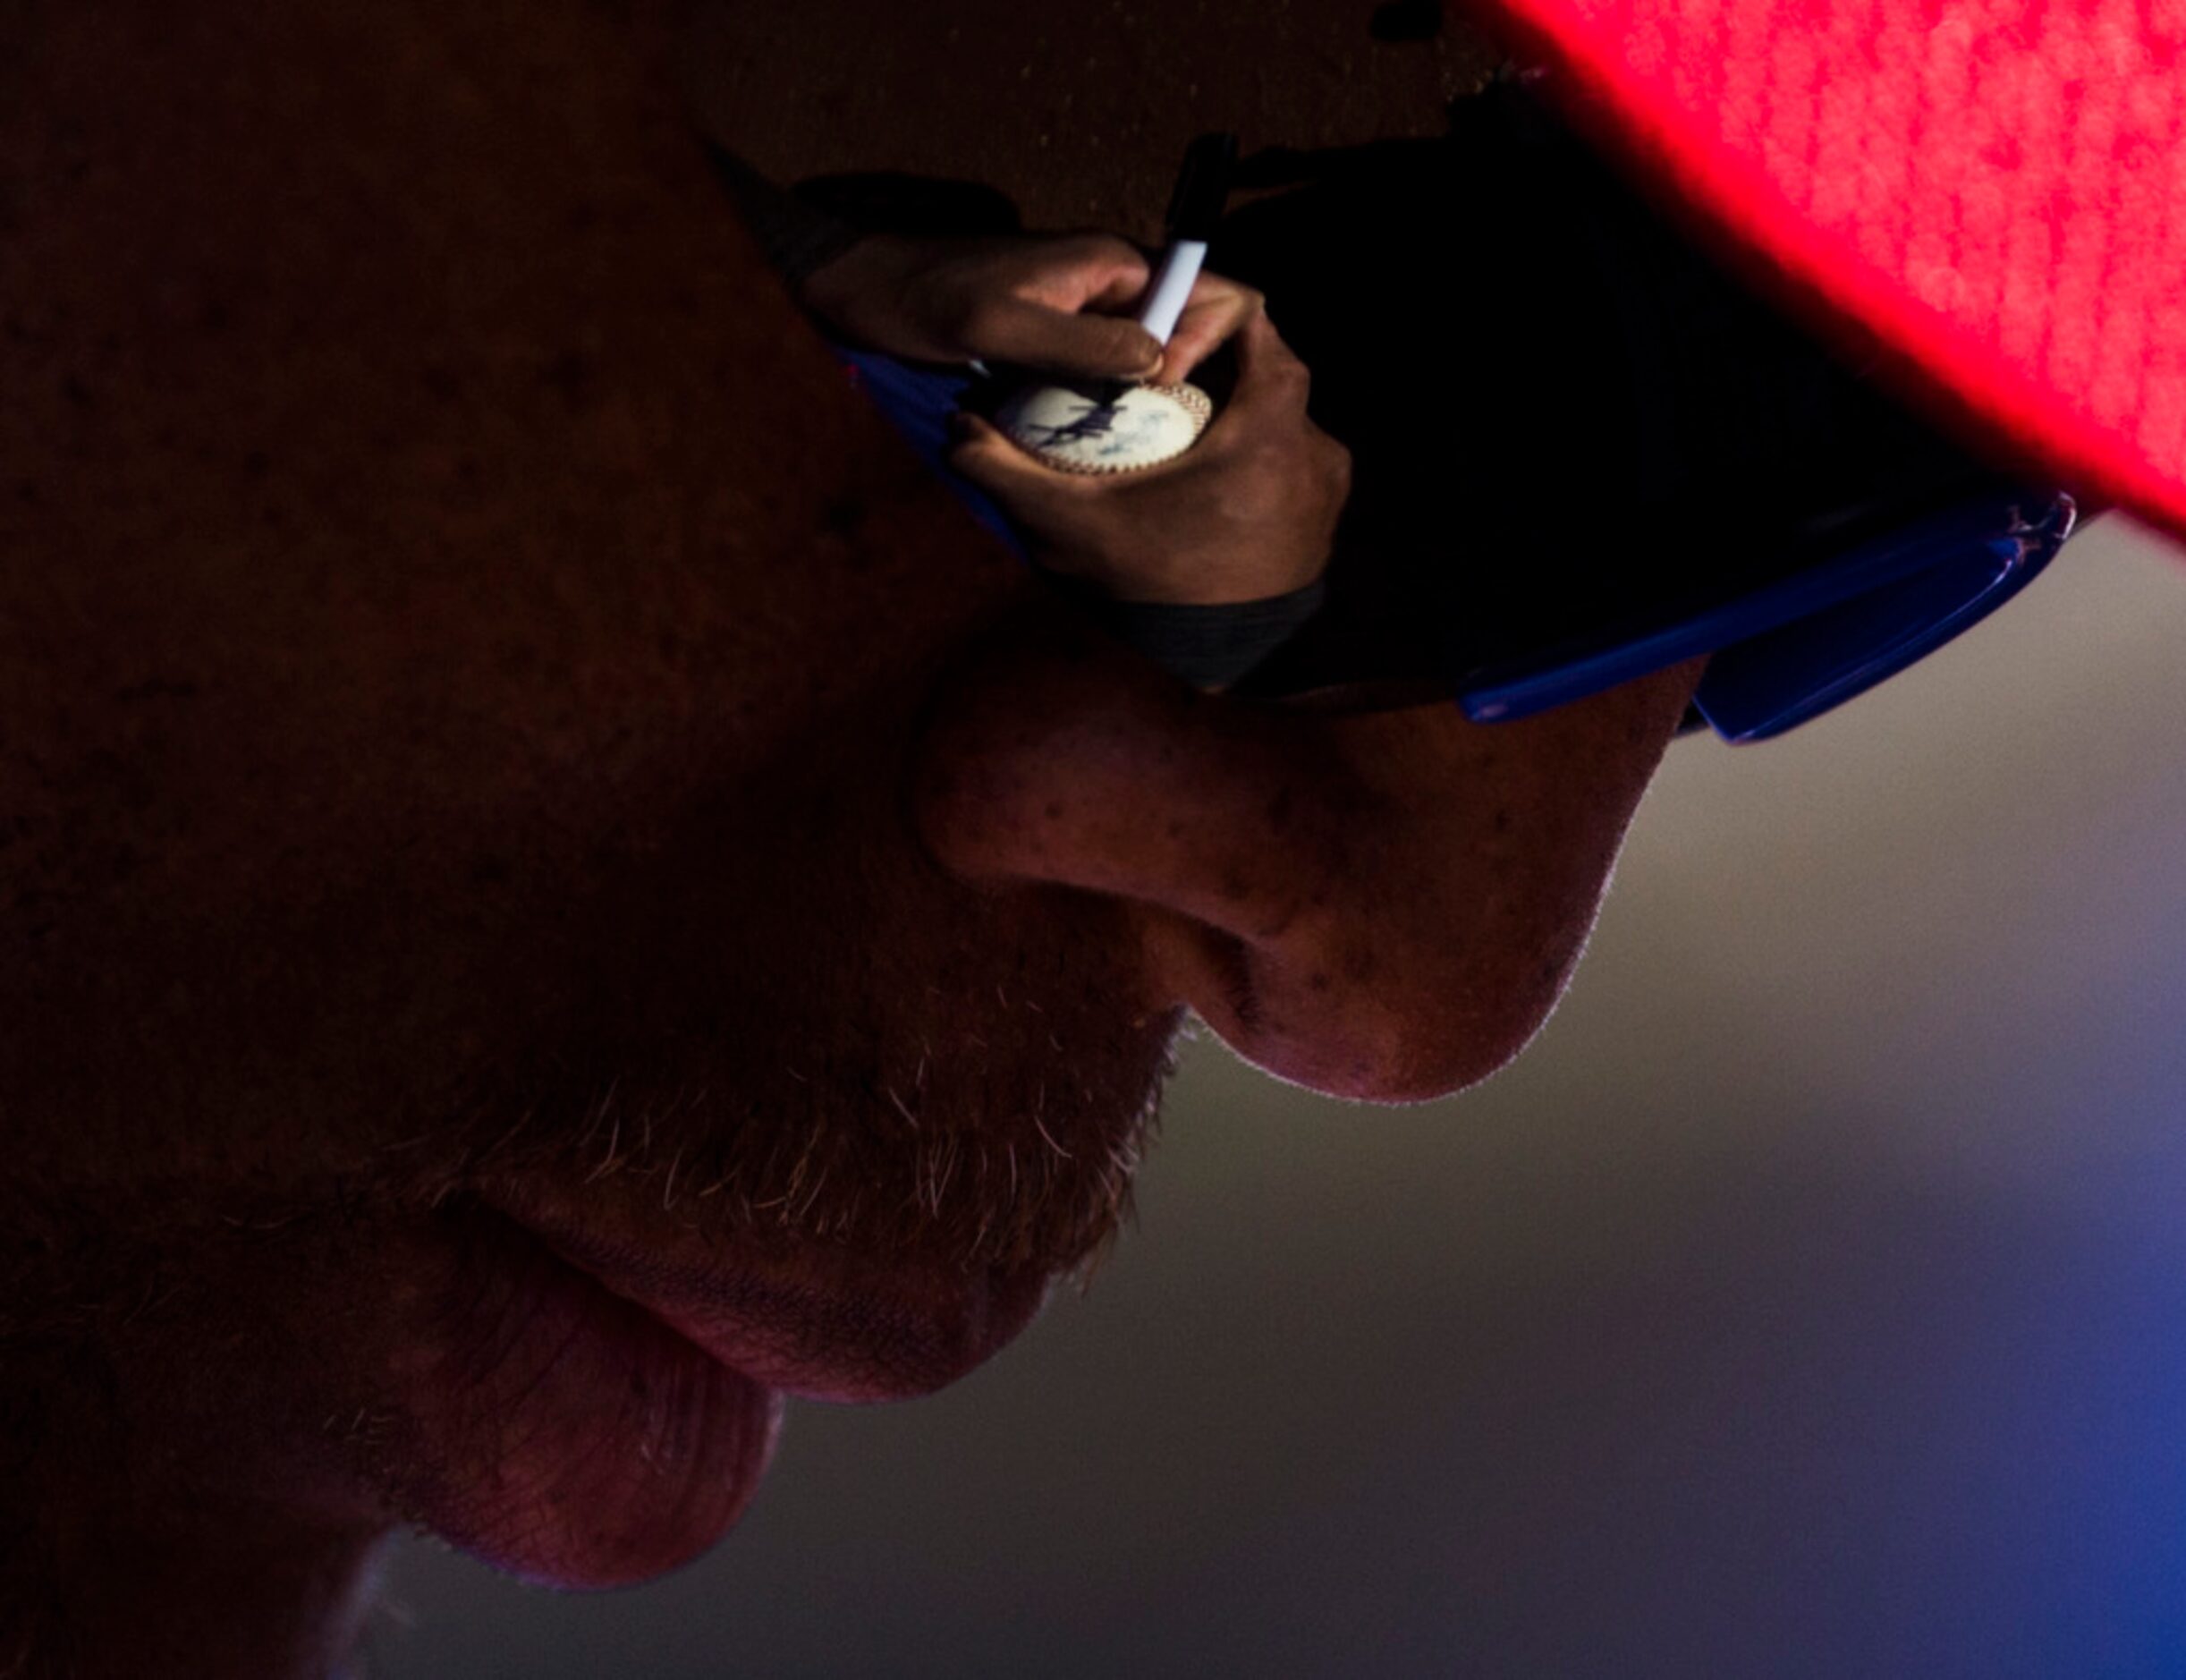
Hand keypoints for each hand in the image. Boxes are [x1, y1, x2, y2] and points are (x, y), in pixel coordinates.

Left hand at [797, 231, 1259, 384]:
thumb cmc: (929, 303)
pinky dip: (1113, 392)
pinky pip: (1111, 361)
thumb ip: (1079, 342)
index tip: (1164, 385)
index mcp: (1110, 262)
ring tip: (1132, 434)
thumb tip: (1157, 360)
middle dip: (1184, 369)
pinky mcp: (1064, 331)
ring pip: (1149, 348)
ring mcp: (1088, 306)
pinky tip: (1099, 428)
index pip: (1203, 287)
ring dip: (1148, 389)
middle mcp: (1110, 278)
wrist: (873, 292)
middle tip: (1145, 417)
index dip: (1204, 338)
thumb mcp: (1001, 328)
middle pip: (1185, 321)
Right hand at [945, 305, 1351, 605]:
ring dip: (1238, 411)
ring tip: (1184, 427)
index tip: (1162, 336)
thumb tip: (958, 431)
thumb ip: (1014, 474)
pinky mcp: (1326, 516)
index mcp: (1269, 432)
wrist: (1217, 664)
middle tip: (1162, 378)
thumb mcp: (1074, 526)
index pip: (1257, 322)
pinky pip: (1294, 457)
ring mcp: (1328, 486)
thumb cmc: (1153, 588)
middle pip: (1269, 369)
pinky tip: (1210, 476)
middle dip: (1219, 364)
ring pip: (1283, 414)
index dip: (1209, 310)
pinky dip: (1257, 453)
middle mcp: (1314, 450)